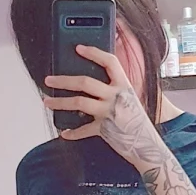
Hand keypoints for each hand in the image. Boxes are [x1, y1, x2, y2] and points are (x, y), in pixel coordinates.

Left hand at [43, 45, 161, 168]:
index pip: (109, 62)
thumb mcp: (130, 98)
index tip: (78, 48)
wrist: (148, 145)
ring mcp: (109, 112)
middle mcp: (116, 96)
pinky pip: (83, 130)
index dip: (94, 53)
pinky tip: (64, 133)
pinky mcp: (104, 129)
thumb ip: (115, 89)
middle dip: (64, 80)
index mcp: (124, 85)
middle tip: (49, 80)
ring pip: (79, 102)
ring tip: (47, 101)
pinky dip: (72, 132)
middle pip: (85, 82)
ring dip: (60, 102)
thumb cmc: (137, 121)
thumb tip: (91, 82)